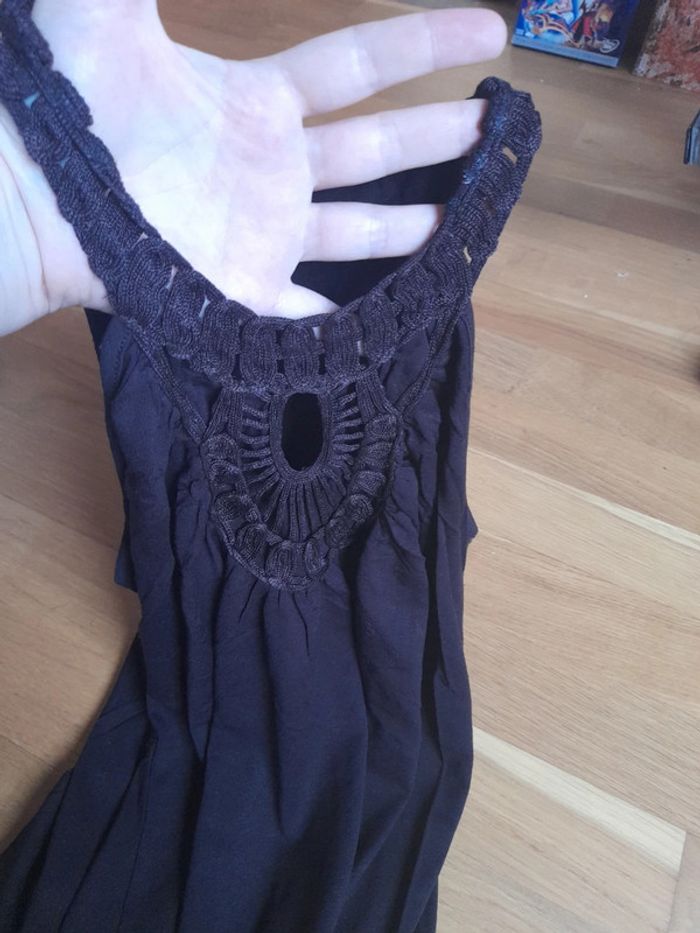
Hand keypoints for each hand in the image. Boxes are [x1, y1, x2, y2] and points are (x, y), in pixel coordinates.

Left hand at [0, 1, 505, 333]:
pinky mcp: (246, 294)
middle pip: (373, 150)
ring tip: (466, 222)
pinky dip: (344, 319)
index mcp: (259, 105)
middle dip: (435, 138)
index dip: (422, 42)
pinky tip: (387, 316)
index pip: (357, 66)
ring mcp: (265, 235)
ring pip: (355, 233)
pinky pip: (307, 312)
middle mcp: (274, 170)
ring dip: (409, 229)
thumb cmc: (76, 110)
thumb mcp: (109, 13)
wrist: (40, 202)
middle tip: (492, 131)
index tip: (488, 31)